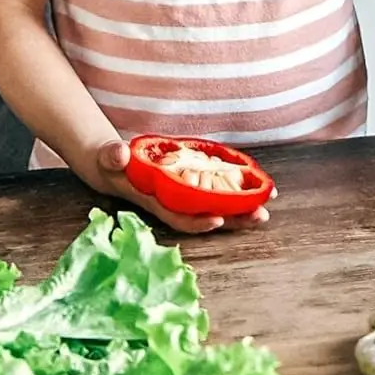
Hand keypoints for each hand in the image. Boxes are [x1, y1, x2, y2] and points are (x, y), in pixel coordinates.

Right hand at [83, 139, 272, 233]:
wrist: (116, 165)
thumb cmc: (114, 162)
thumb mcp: (110, 157)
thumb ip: (113, 156)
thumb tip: (118, 154)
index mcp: (155, 200)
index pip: (178, 216)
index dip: (197, 221)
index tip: (218, 220)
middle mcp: (174, 202)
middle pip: (205, 215)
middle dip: (233, 219)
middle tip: (260, 218)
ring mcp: (184, 196)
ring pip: (215, 207)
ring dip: (240, 211)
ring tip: (265, 210)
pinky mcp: (191, 186)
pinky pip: (216, 192)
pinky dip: (235, 193)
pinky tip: (255, 191)